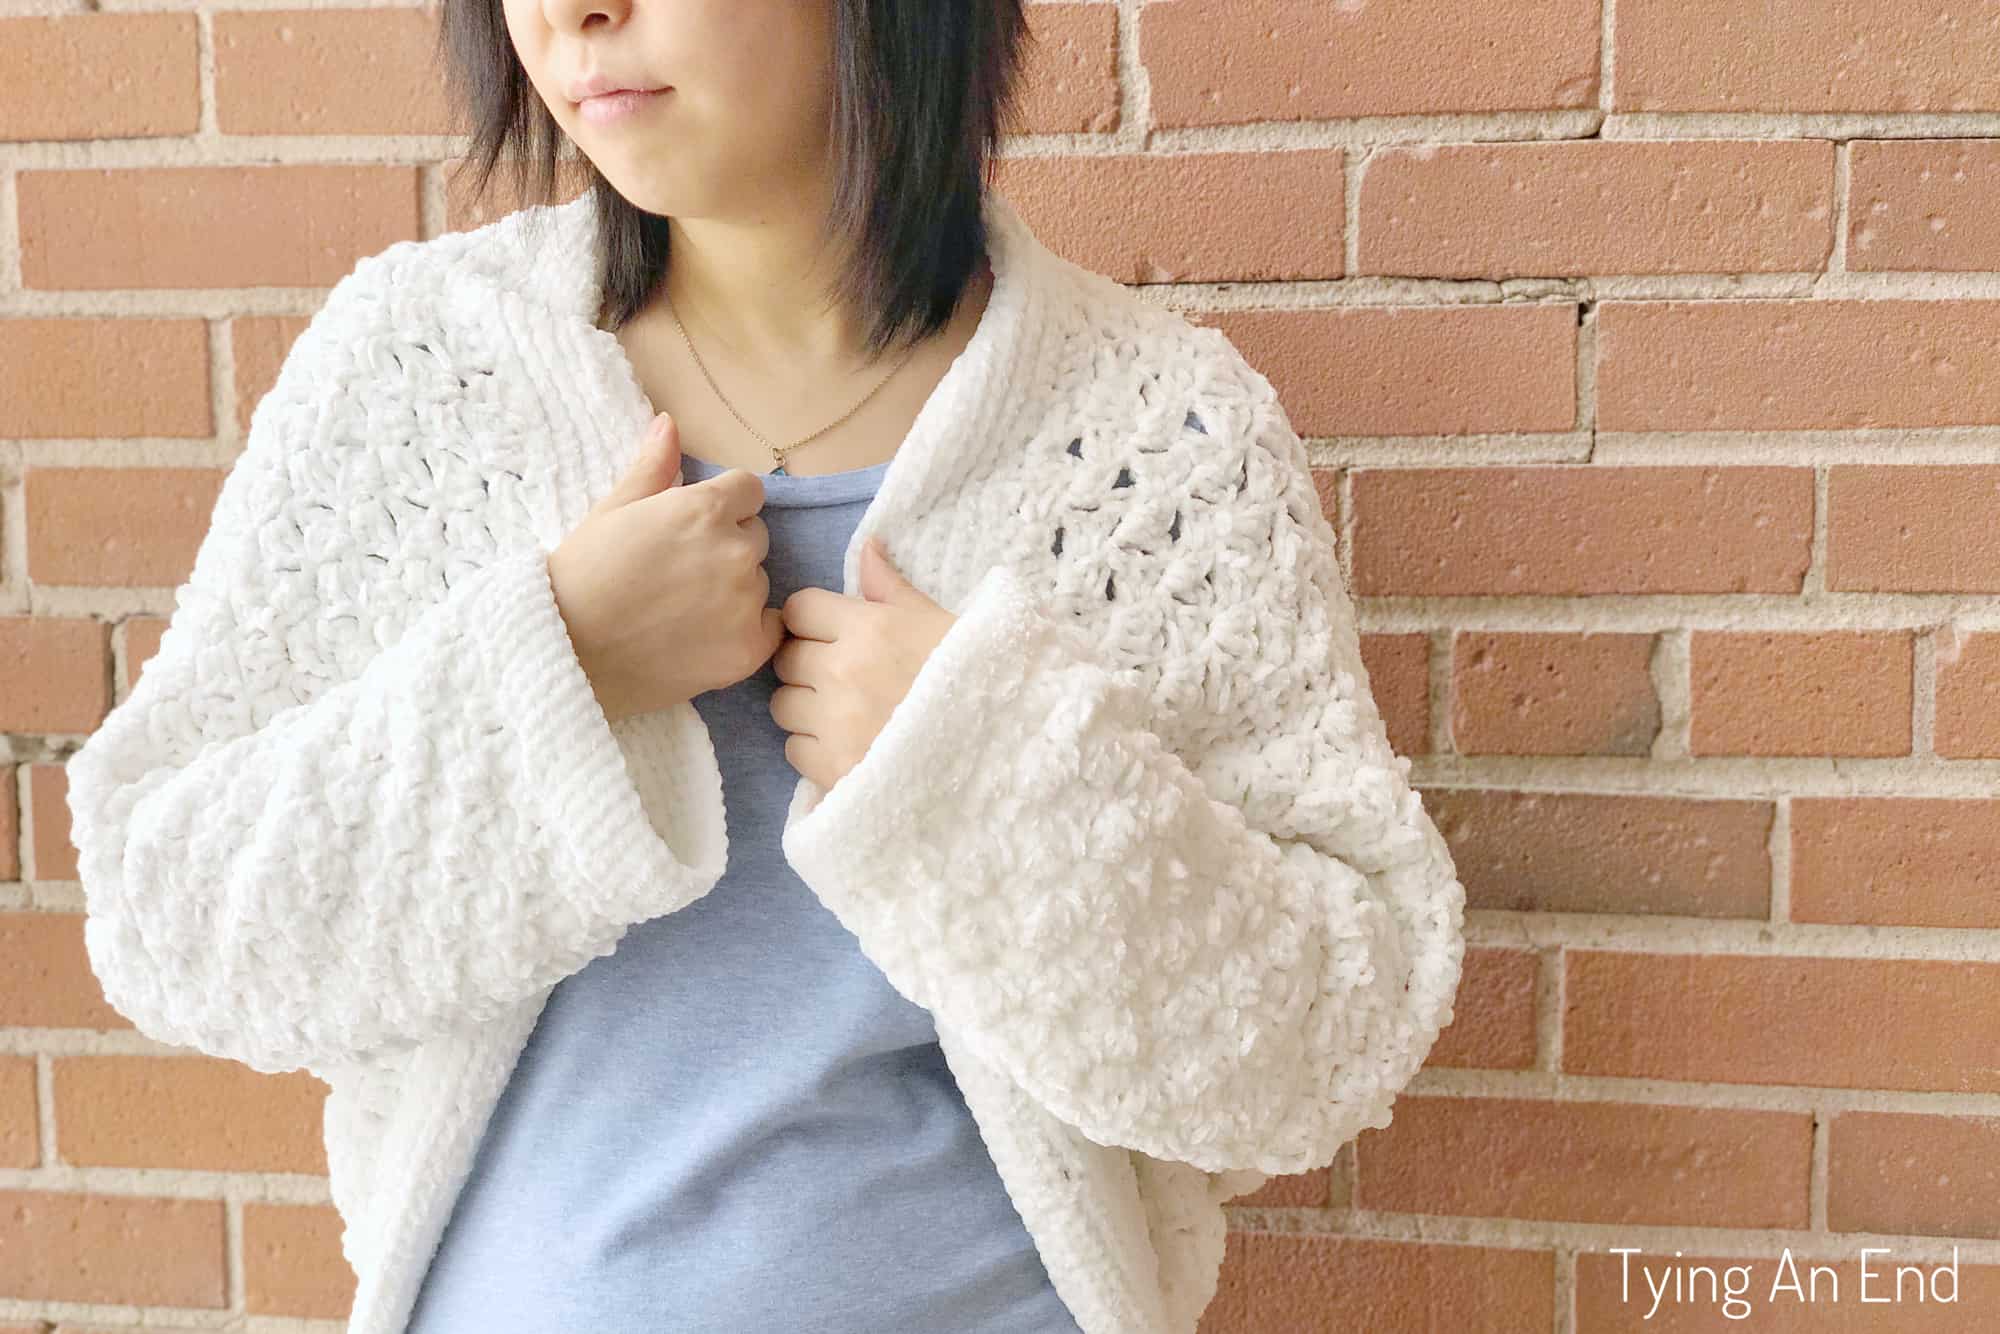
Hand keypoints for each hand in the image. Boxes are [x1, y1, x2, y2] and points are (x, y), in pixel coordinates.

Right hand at [550, 412, 785, 724]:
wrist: (567, 652)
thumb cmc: (583, 577)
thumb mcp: (612, 511)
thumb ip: (652, 467)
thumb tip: (669, 422)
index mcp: (705, 508)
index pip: (748, 491)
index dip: (723, 507)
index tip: (693, 530)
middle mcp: (735, 550)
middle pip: (755, 538)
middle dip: (727, 548)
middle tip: (681, 574)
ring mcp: (746, 601)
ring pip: (758, 584)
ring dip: (735, 591)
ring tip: (683, 611)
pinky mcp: (749, 648)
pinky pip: (769, 628)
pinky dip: (746, 631)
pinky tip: (706, 637)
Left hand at [769, 534, 957, 791]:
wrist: (1002, 748)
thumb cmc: (973, 678)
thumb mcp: (938, 622)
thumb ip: (891, 588)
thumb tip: (867, 547)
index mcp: (868, 628)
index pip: (799, 609)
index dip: (812, 620)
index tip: (831, 633)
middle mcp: (842, 671)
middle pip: (786, 658)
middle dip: (808, 664)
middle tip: (843, 676)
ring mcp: (835, 722)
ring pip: (783, 706)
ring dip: (807, 708)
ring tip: (845, 714)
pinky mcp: (833, 768)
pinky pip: (795, 750)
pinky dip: (815, 749)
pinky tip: (849, 746)